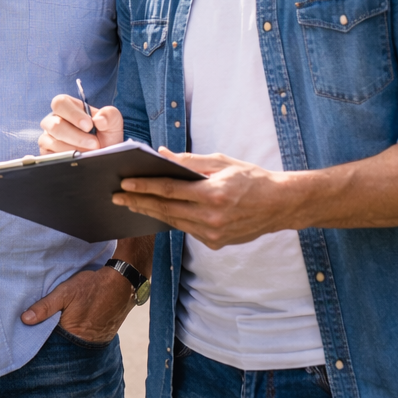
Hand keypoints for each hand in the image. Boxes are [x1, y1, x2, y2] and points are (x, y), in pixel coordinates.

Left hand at [19, 267, 133, 342]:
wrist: (123, 282)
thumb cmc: (92, 287)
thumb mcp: (65, 292)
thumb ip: (45, 307)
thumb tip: (25, 320)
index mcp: (72, 334)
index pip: (51, 343)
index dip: (41, 337)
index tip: (31, 333)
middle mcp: (85, 343)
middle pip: (63, 345)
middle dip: (54, 339)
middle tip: (44, 329)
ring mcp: (97, 341)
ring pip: (75, 342)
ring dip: (68, 336)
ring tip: (61, 326)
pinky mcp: (104, 336)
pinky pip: (87, 339)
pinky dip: (80, 333)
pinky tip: (76, 324)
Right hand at [39, 95, 122, 153]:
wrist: (104, 155)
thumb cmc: (105, 135)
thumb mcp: (113, 123)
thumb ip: (110, 115)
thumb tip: (100, 120)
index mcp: (67, 107)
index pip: (60, 103)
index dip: (73, 114)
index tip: (89, 125)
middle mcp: (53, 120)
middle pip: (55, 125)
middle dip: (77, 136)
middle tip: (94, 144)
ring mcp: (48, 137)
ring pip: (54, 142)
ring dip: (75, 149)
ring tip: (90, 152)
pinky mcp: (46, 153)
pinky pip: (51, 156)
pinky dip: (67, 158)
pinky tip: (79, 159)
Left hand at [113, 149, 300, 248]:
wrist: (280, 205)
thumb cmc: (252, 178)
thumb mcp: (222, 162)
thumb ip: (190, 161)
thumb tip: (162, 154)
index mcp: (213, 194)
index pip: (169, 191)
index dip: (145, 187)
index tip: (124, 184)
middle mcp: (212, 218)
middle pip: (166, 209)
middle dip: (138, 202)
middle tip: (117, 197)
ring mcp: (214, 234)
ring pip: (174, 222)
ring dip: (151, 212)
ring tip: (131, 203)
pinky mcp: (216, 243)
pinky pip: (187, 229)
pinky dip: (172, 219)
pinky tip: (158, 212)